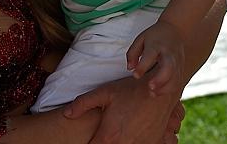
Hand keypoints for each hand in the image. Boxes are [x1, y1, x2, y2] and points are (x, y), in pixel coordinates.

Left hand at [63, 76, 182, 143]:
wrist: (160, 88)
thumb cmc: (130, 89)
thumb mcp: (104, 92)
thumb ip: (82, 104)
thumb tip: (66, 114)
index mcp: (109, 136)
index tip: (89, 139)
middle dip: (102, 143)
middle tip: (101, 134)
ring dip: (120, 142)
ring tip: (118, 132)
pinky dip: (135, 142)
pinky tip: (131, 134)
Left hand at [126, 20, 184, 96]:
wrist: (175, 30)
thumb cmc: (154, 36)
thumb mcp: (140, 39)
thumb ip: (133, 53)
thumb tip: (130, 68)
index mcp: (157, 44)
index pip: (150, 56)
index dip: (142, 67)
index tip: (135, 76)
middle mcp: (169, 53)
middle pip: (168, 67)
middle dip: (160, 79)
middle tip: (150, 87)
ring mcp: (178, 61)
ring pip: (175, 77)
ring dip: (165, 87)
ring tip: (153, 94)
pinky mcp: (182, 67)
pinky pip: (178, 80)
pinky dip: (170, 89)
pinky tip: (160, 93)